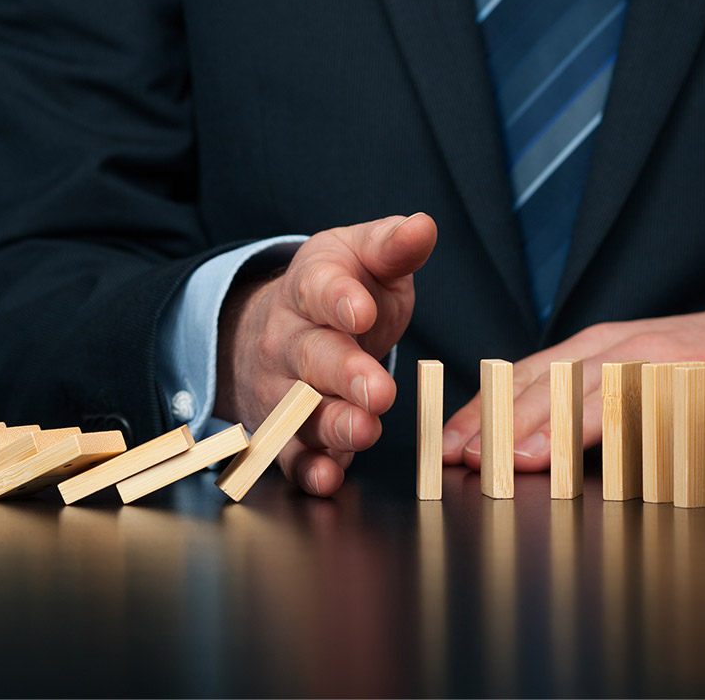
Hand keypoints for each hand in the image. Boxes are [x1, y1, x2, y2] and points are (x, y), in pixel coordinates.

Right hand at [215, 213, 437, 496]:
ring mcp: (282, 389)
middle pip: (311, 357)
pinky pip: (289, 455)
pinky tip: (327, 479)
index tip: (362, 310)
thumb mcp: (363, 259)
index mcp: (309, 287)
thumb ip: (393, 247)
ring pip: (300, 410)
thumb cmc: (341, 293)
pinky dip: (307, 470)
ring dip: (331, 424)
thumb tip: (423, 225)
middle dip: (343, 373)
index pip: (319, 290)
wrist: (282, 330)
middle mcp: (288, 339)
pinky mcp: (285, 433)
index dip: (339, 301)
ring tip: (364, 430)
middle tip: (378, 389)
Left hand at [441, 291, 704, 470]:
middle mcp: (623, 347)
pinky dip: (626, 426)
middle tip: (465, 460)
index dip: (481, 411)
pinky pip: (660, 401)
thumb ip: (587, 406)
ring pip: (595, 390)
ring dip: (552, 426)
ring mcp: (665, 358)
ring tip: (518, 459)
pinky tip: (603, 451)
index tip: (445, 447)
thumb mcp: (635, 376)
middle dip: (499, 423)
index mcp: (598, 348)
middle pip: (547, 383)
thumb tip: (521, 452)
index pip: (523, 380)